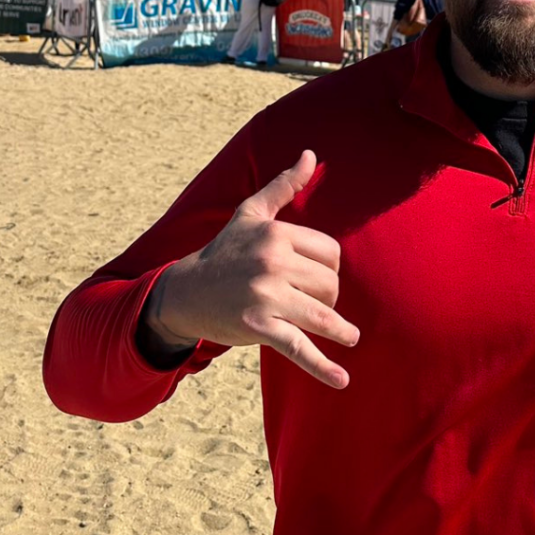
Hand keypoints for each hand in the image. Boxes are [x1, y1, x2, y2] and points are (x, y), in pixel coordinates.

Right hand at [145, 151, 357, 387]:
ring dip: (339, 329)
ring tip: (349, 336)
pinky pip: (299, 347)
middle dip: (328, 297)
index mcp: (276, 233)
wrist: (184, 292)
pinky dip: (322, 367)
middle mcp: (272, 261)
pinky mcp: (259, 327)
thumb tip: (311, 154)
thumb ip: (283, 186)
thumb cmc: (225, 251)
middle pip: (330, 284)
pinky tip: (342, 380)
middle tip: (313, 303)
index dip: (329, 268)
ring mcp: (265, 296)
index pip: (331, 253)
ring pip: (322, 314)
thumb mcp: (251, 214)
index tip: (315, 277)